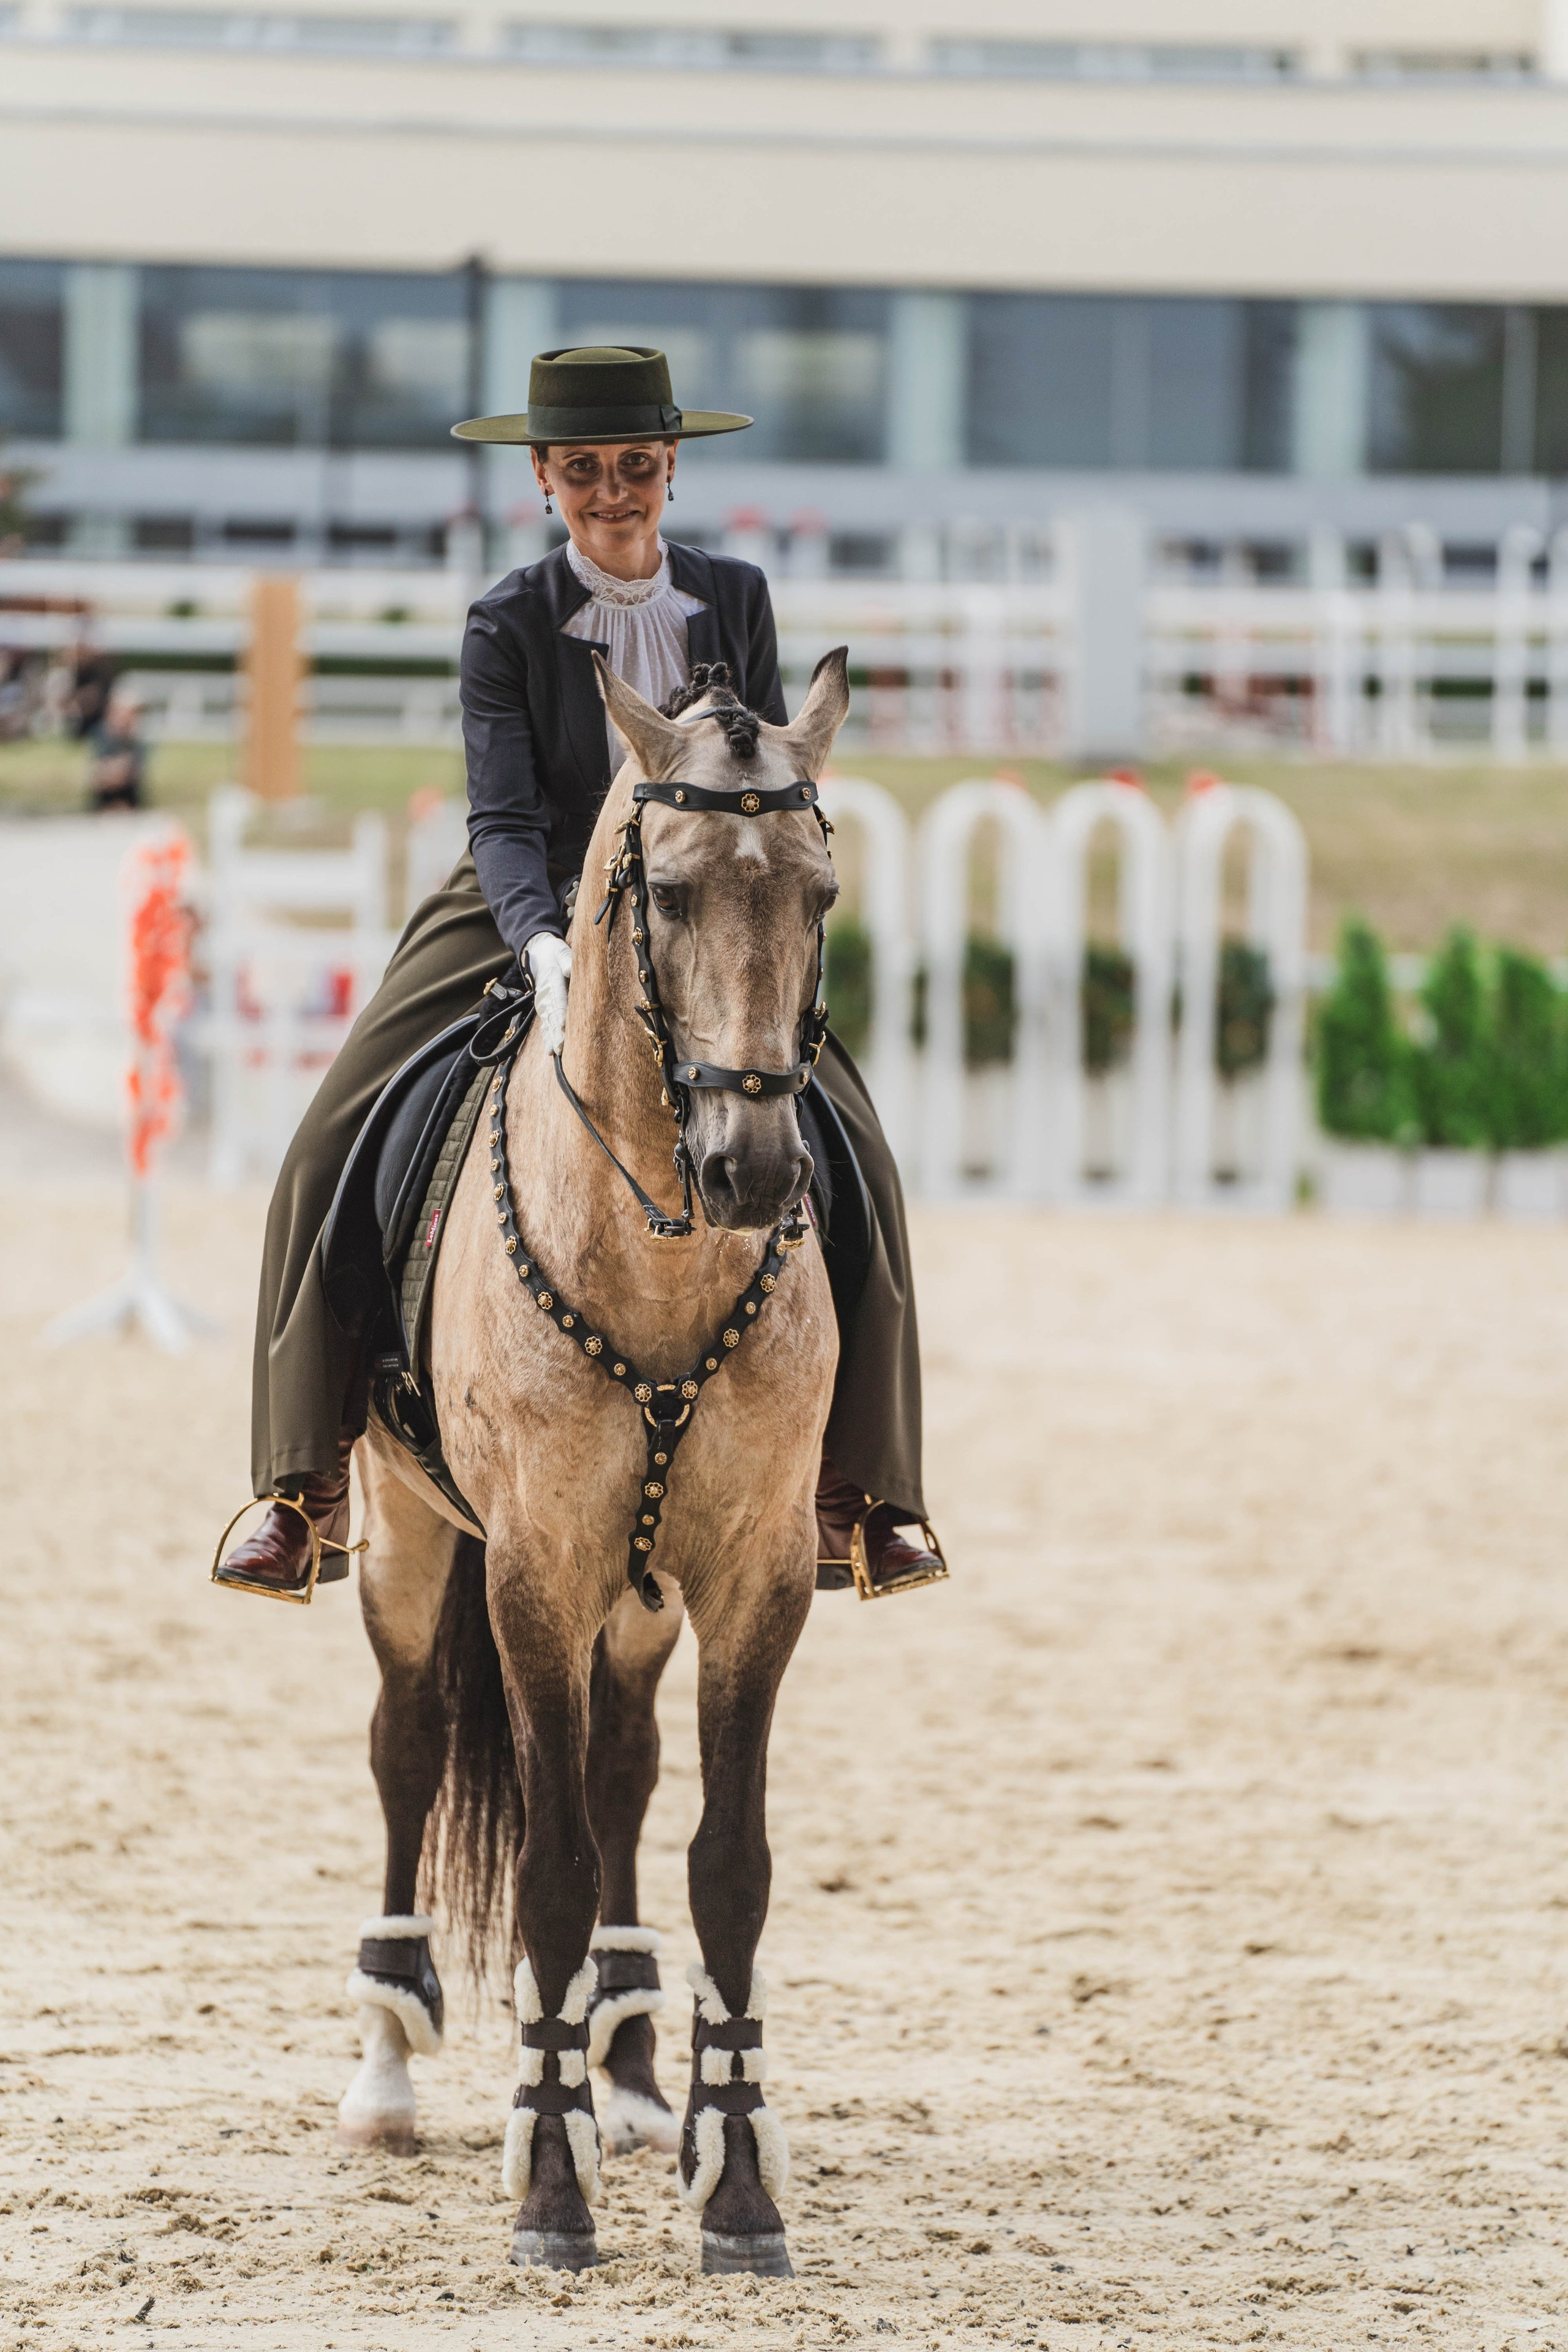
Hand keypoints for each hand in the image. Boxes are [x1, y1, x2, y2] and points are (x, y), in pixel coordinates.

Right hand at [524, 931, 572, 1054]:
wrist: (538, 953)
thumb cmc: (553, 952)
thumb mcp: (560, 950)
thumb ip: (566, 959)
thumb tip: (570, 969)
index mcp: (551, 982)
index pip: (557, 1000)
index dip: (559, 1014)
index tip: (562, 1026)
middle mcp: (545, 996)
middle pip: (552, 1017)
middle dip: (555, 1033)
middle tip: (560, 1048)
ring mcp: (543, 1003)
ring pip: (547, 1023)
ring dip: (551, 1038)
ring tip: (555, 1053)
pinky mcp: (544, 1007)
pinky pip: (545, 1024)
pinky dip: (547, 1037)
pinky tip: (550, 1050)